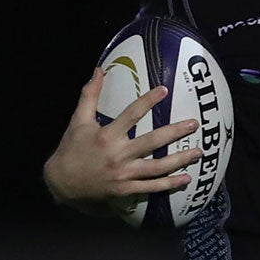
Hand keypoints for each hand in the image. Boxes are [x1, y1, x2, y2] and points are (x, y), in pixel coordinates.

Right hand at [42, 70, 198, 212]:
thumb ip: (90, 95)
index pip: (132, 114)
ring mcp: (123, 174)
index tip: (164, 90)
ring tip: (198, 152)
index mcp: (107, 135)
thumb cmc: (71, 149)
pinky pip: (151, 187)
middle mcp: (118, 154)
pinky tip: (186, 178)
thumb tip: (98, 70)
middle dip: (175, 132)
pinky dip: (169, 184)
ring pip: (157, 167)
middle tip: (194, 124)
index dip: (148, 100)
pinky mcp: (125, 190)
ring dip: (180, 159)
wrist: (61, 183)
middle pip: (152, 141)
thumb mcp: (79, 121)